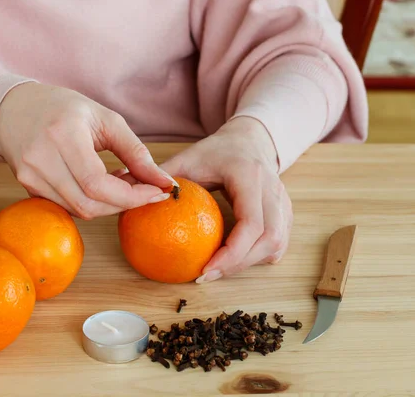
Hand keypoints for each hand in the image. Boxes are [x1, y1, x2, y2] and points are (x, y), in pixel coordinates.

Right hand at [0, 82, 175, 218]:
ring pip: (79, 210)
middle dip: (124, 203)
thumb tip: (164, 182)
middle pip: (89, 204)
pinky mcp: (27, 187)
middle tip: (144, 188)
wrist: (13, 109)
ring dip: (110, 204)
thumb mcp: (106, 119)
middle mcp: (41, 158)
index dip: (132, 196)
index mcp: (63, 135)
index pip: (97, 184)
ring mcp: (30, 176)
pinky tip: (101, 185)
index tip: (158, 192)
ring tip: (123, 182)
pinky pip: (68, 207)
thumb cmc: (64, 109)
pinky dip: (92, 202)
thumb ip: (136, 152)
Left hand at [159, 117, 292, 282]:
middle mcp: (272, 189)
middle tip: (206, 275)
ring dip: (250, 263)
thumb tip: (128, 194)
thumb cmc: (216, 151)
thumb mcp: (188, 157)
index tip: (204, 270)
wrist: (250, 139)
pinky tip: (236, 261)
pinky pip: (279, 242)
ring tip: (218, 270)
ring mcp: (283, 201)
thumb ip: (161, 175)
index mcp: (249, 176)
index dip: (231, 254)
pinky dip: (259, 256)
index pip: (251, 223)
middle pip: (269, 239)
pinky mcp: (286, 211)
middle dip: (239, 265)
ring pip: (278, 244)